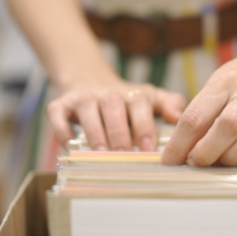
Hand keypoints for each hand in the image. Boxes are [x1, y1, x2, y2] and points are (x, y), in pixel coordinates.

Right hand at [47, 76, 186, 150]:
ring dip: (94, 131)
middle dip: (119, 132)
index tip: (147, 148)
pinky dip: (61, 128)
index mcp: (133, 94)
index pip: (139, 104)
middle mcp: (107, 94)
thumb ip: (170, 105)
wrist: (91, 80)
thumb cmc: (127, 100)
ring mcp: (83, 98)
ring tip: (100, 153)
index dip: (143, 125)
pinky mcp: (61, 104)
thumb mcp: (152, 99)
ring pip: (87, 109)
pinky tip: (69, 144)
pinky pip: (57, 113)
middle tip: (123, 154)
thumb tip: (179, 118)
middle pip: (113, 107)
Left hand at [160, 42, 236, 166]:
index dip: (180, 143)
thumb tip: (181, 147)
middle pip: (227, 125)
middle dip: (207, 152)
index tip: (169, 160)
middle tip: (196, 163)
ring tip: (222, 162)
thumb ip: (203, 111)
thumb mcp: (220, 82)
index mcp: (225, 80)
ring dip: (234, 155)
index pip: (196, 115)